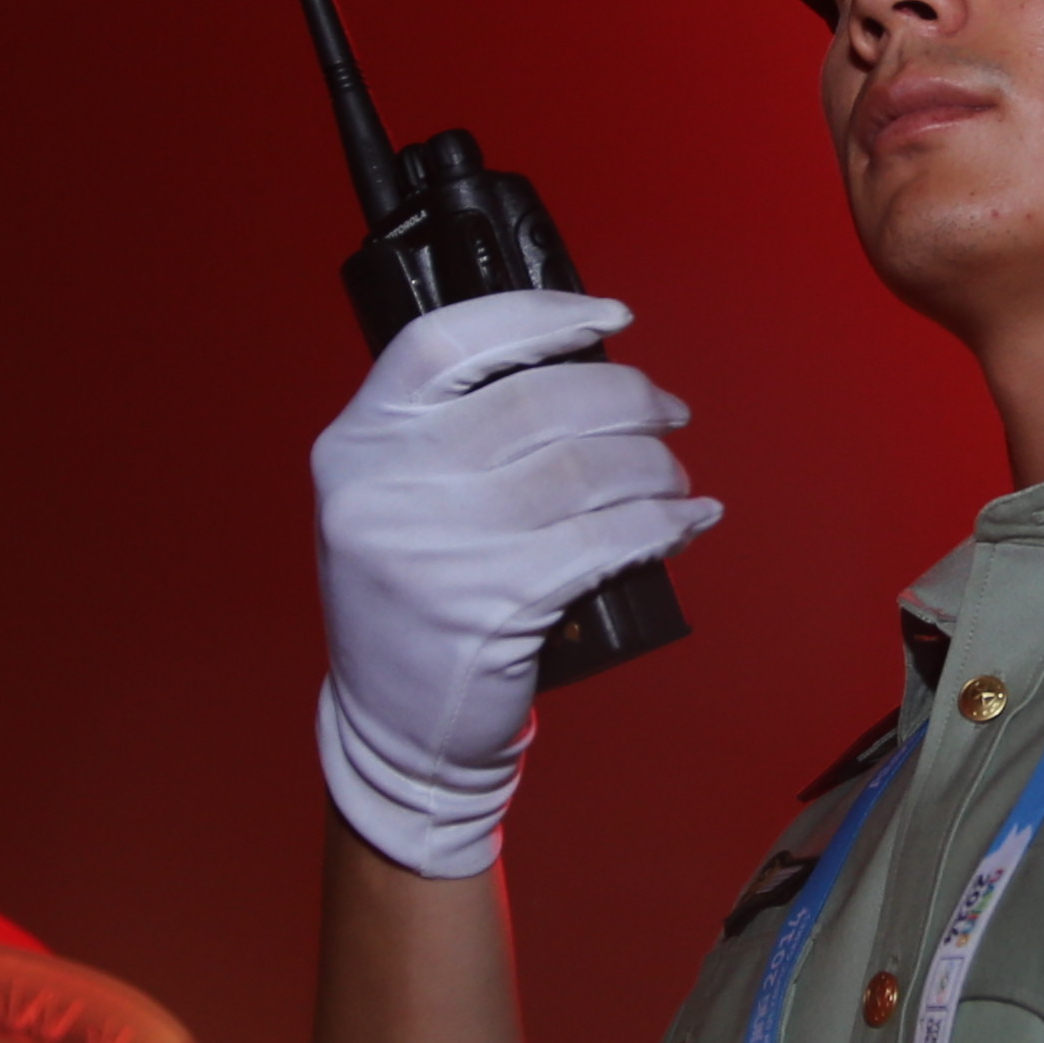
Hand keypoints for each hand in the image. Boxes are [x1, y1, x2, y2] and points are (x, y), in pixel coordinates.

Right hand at [311, 291, 719, 877]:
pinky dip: (662, 523)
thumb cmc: (414, 598)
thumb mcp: (392, 501)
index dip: (539, 314)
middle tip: (668, 412)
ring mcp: (436, 547)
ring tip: (673, 475)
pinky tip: (686, 520)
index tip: (610, 318)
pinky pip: (606, 541)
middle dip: (626, 397)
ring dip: (652, 466)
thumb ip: (450, 434)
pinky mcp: (494, 607)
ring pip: (583, 469)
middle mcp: (386, 486)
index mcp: (357, 443)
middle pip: (535, 400)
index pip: (446, 341)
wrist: (396, 728)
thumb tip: (581, 368)